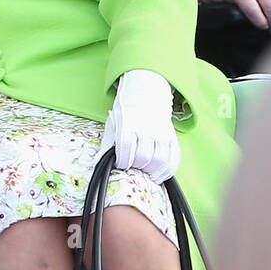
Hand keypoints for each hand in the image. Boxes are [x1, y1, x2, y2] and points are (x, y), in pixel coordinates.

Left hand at [98, 68, 179, 183]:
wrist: (145, 93)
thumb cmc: (126, 113)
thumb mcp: (112, 125)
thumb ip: (107, 146)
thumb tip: (96, 164)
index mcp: (128, 123)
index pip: (126, 146)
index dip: (123, 160)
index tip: (120, 165)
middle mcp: (147, 127)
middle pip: (143, 156)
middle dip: (136, 167)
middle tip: (132, 170)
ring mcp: (161, 132)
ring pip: (160, 160)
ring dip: (151, 172)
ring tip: (144, 174)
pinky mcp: (172, 136)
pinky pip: (174, 158)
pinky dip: (167, 171)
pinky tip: (159, 175)